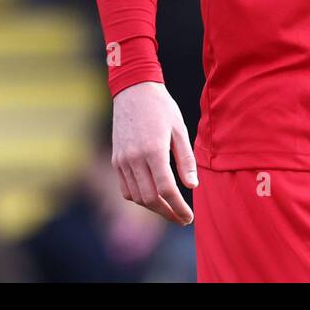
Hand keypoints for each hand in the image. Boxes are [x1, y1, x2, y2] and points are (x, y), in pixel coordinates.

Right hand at [111, 81, 196, 224]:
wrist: (133, 90)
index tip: (189, 216)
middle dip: (168, 213)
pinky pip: (126, 189)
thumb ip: (186, 159)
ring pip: (137, 197)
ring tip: (170, 210)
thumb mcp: (179, 129)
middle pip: (150, 198)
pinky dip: (139, 198)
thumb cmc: (161, 108)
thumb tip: (192, 186)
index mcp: (153, 150)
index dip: (178, 207)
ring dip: (154, 208)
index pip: (166, 189)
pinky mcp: (116, 160)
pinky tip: (153, 198)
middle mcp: (134, 158)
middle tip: (182, 218)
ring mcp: (122, 161)